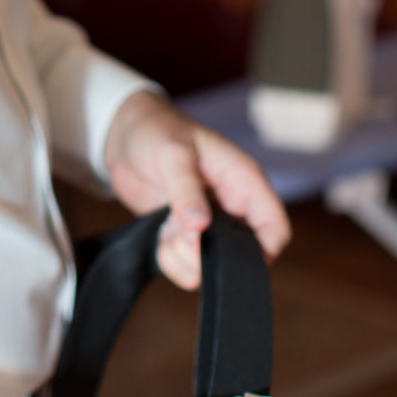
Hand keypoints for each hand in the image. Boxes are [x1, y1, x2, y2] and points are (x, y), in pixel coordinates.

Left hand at [103, 91, 290, 288]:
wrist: (121, 133)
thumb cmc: (156, 130)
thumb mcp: (173, 154)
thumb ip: (186, 190)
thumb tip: (199, 228)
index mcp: (243, 181)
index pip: (275, 227)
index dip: (264, 250)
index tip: (230, 256)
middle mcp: (229, 206)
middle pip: (243, 255)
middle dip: (213, 257)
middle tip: (183, 237)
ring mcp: (207, 223)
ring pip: (212, 266)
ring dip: (186, 259)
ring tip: (168, 229)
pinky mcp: (183, 234)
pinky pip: (186, 265)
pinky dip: (170, 260)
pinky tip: (159, 234)